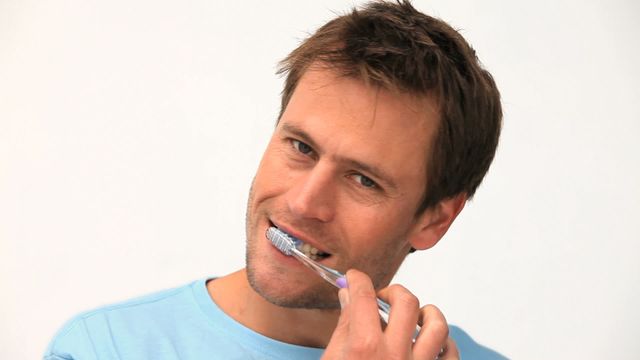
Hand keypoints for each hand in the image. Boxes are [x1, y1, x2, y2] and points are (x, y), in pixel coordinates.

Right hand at [322, 269, 458, 359]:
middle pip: (406, 301)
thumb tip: (348, 296)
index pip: (364, 296)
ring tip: (414, 317)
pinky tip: (430, 343)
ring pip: (438, 325)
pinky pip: (451, 354)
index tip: (355, 278)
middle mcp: (394, 356)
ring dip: (426, 314)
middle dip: (393, 291)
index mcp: (364, 349)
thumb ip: (343, 328)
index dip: (358, 279)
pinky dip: (444, 344)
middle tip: (383, 297)